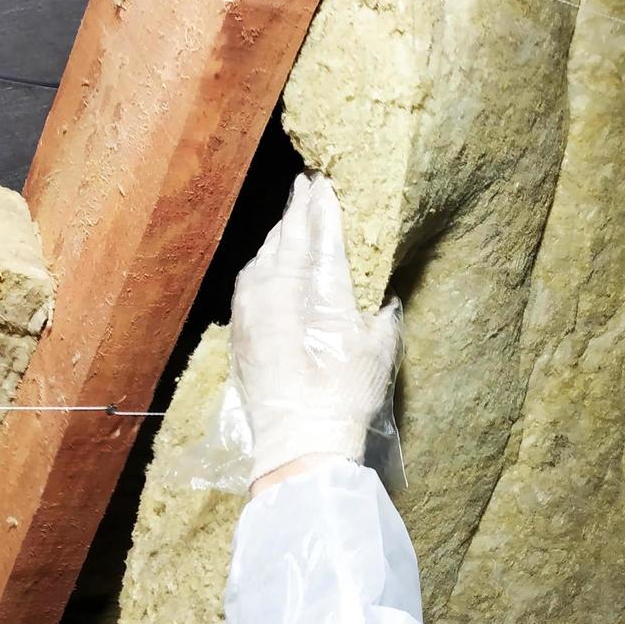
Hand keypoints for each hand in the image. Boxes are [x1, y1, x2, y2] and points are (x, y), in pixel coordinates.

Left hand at [231, 173, 401, 486]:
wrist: (298, 440)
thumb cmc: (345, 396)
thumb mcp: (378, 351)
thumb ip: (381, 316)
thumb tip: (384, 300)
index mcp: (317, 286)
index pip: (318, 231)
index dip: (321, 205)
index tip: (322, 183)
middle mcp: (279, 288)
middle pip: (286, 236)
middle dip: (297, 211)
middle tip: (305, 188)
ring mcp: (253, 308)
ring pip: (263, 256)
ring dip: (278, 237)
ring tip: (290, 222)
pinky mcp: (240, 330)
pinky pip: (249, 281)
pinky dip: (262, 264)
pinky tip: (268, 265)